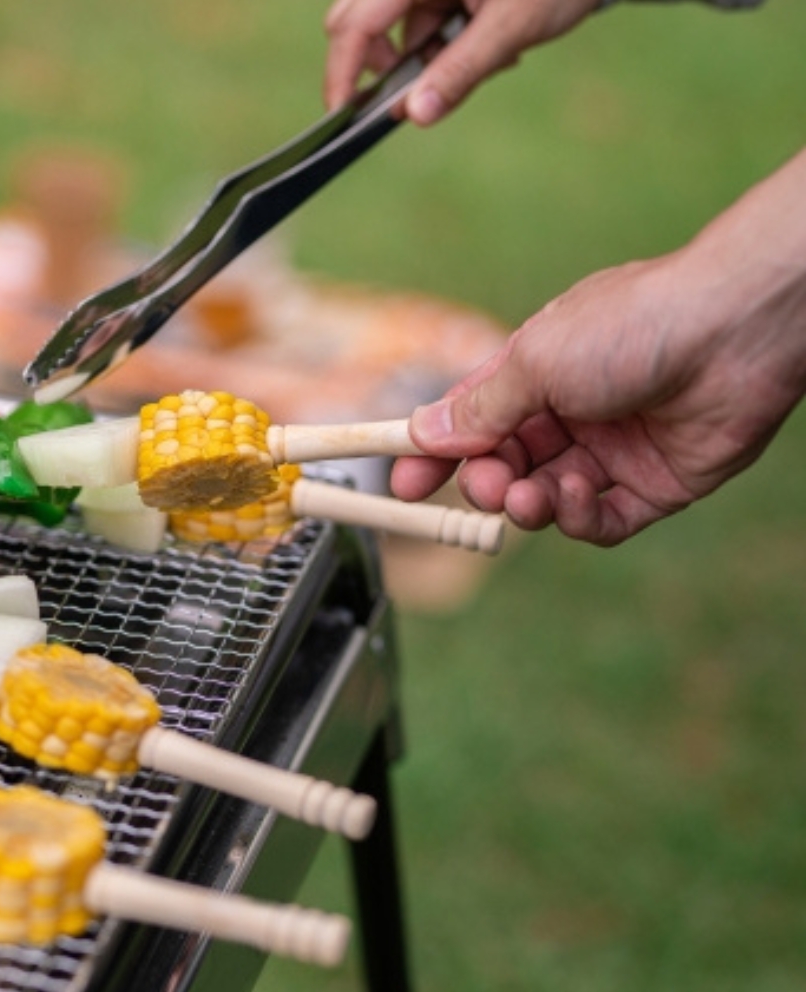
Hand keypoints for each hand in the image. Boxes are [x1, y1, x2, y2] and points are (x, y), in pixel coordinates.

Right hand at [323, 0, 603, 123]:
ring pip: (395, 28)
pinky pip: (422, 23)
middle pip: (359, 22)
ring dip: (428, 57)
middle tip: (419, 93)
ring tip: (489, 59)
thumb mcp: (511, 27)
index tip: (343, 114)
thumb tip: (414, 116)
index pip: (354, 24)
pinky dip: (447, 44)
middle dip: (386, 65)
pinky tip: (491, 44)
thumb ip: (459, 71)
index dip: (341, 71)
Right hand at [391, 148, 805, 544]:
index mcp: (538, 373)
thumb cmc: (631, 326)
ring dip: (528, 503)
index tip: (403, 483)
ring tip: (528, 496)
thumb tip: (424, 433)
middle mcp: (573, 412)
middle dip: (486, 481)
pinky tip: (576, 498)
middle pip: (507, 464)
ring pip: (548, 497)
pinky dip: (579, 518)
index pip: (472, 420)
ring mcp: (614, 450)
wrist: (733, 331)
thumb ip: (480, 408)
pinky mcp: (656, 485)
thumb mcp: (534, 361)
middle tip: (485, 486)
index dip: (435, 453)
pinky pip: (602, 520)